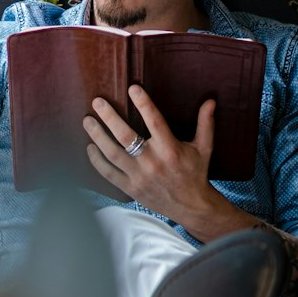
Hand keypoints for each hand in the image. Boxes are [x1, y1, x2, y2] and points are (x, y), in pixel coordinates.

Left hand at [82, 85, 218, 219]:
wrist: (193, 208)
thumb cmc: (196, 173)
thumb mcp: (204, 148)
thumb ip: (205, 124)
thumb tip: (210, 101)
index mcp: (171, 150)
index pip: (155, 122)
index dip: (143, 104)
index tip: (132, 88)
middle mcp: (153, 162)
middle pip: (126, 136)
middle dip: (109, 117)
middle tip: (97, 102)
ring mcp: (140, 177)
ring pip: (112, 153)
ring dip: (97, 136)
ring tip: (87, 120)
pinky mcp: (130, 188)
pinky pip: (108, 173)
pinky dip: (96, 160)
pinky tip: (90, 147)